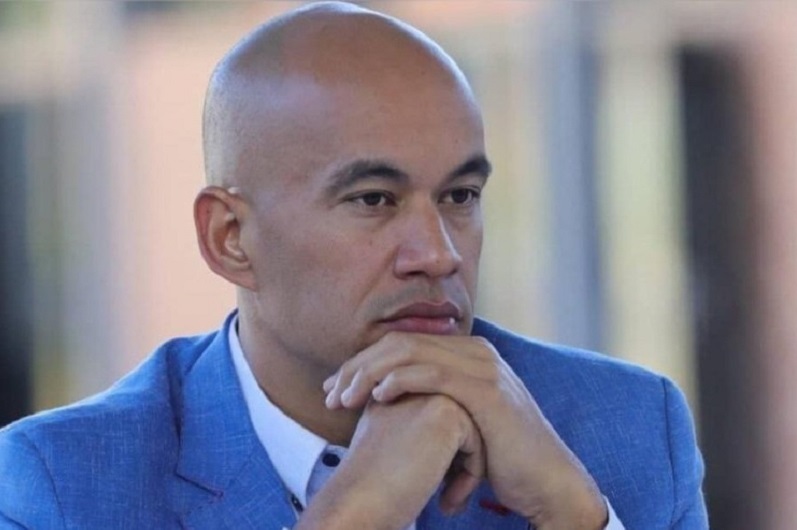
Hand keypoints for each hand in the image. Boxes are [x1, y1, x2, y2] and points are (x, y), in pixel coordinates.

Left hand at [323, 332, 607, 529]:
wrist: (547, 482)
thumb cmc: (500, 457)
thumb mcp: (462, 420)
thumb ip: (433, 401)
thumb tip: (391, 402)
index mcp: (467, 353)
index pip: (402, 344)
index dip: (363, 363)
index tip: (334, 388)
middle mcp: (475, 351)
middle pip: (400, 342)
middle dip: (357, 366)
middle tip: (328, 393)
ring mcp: (483, 367)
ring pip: (409, 353)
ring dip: (367, 374)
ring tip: (341, 399)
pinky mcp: (487, 390)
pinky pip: (432, 374)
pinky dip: (398, 381)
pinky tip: (376, 397)